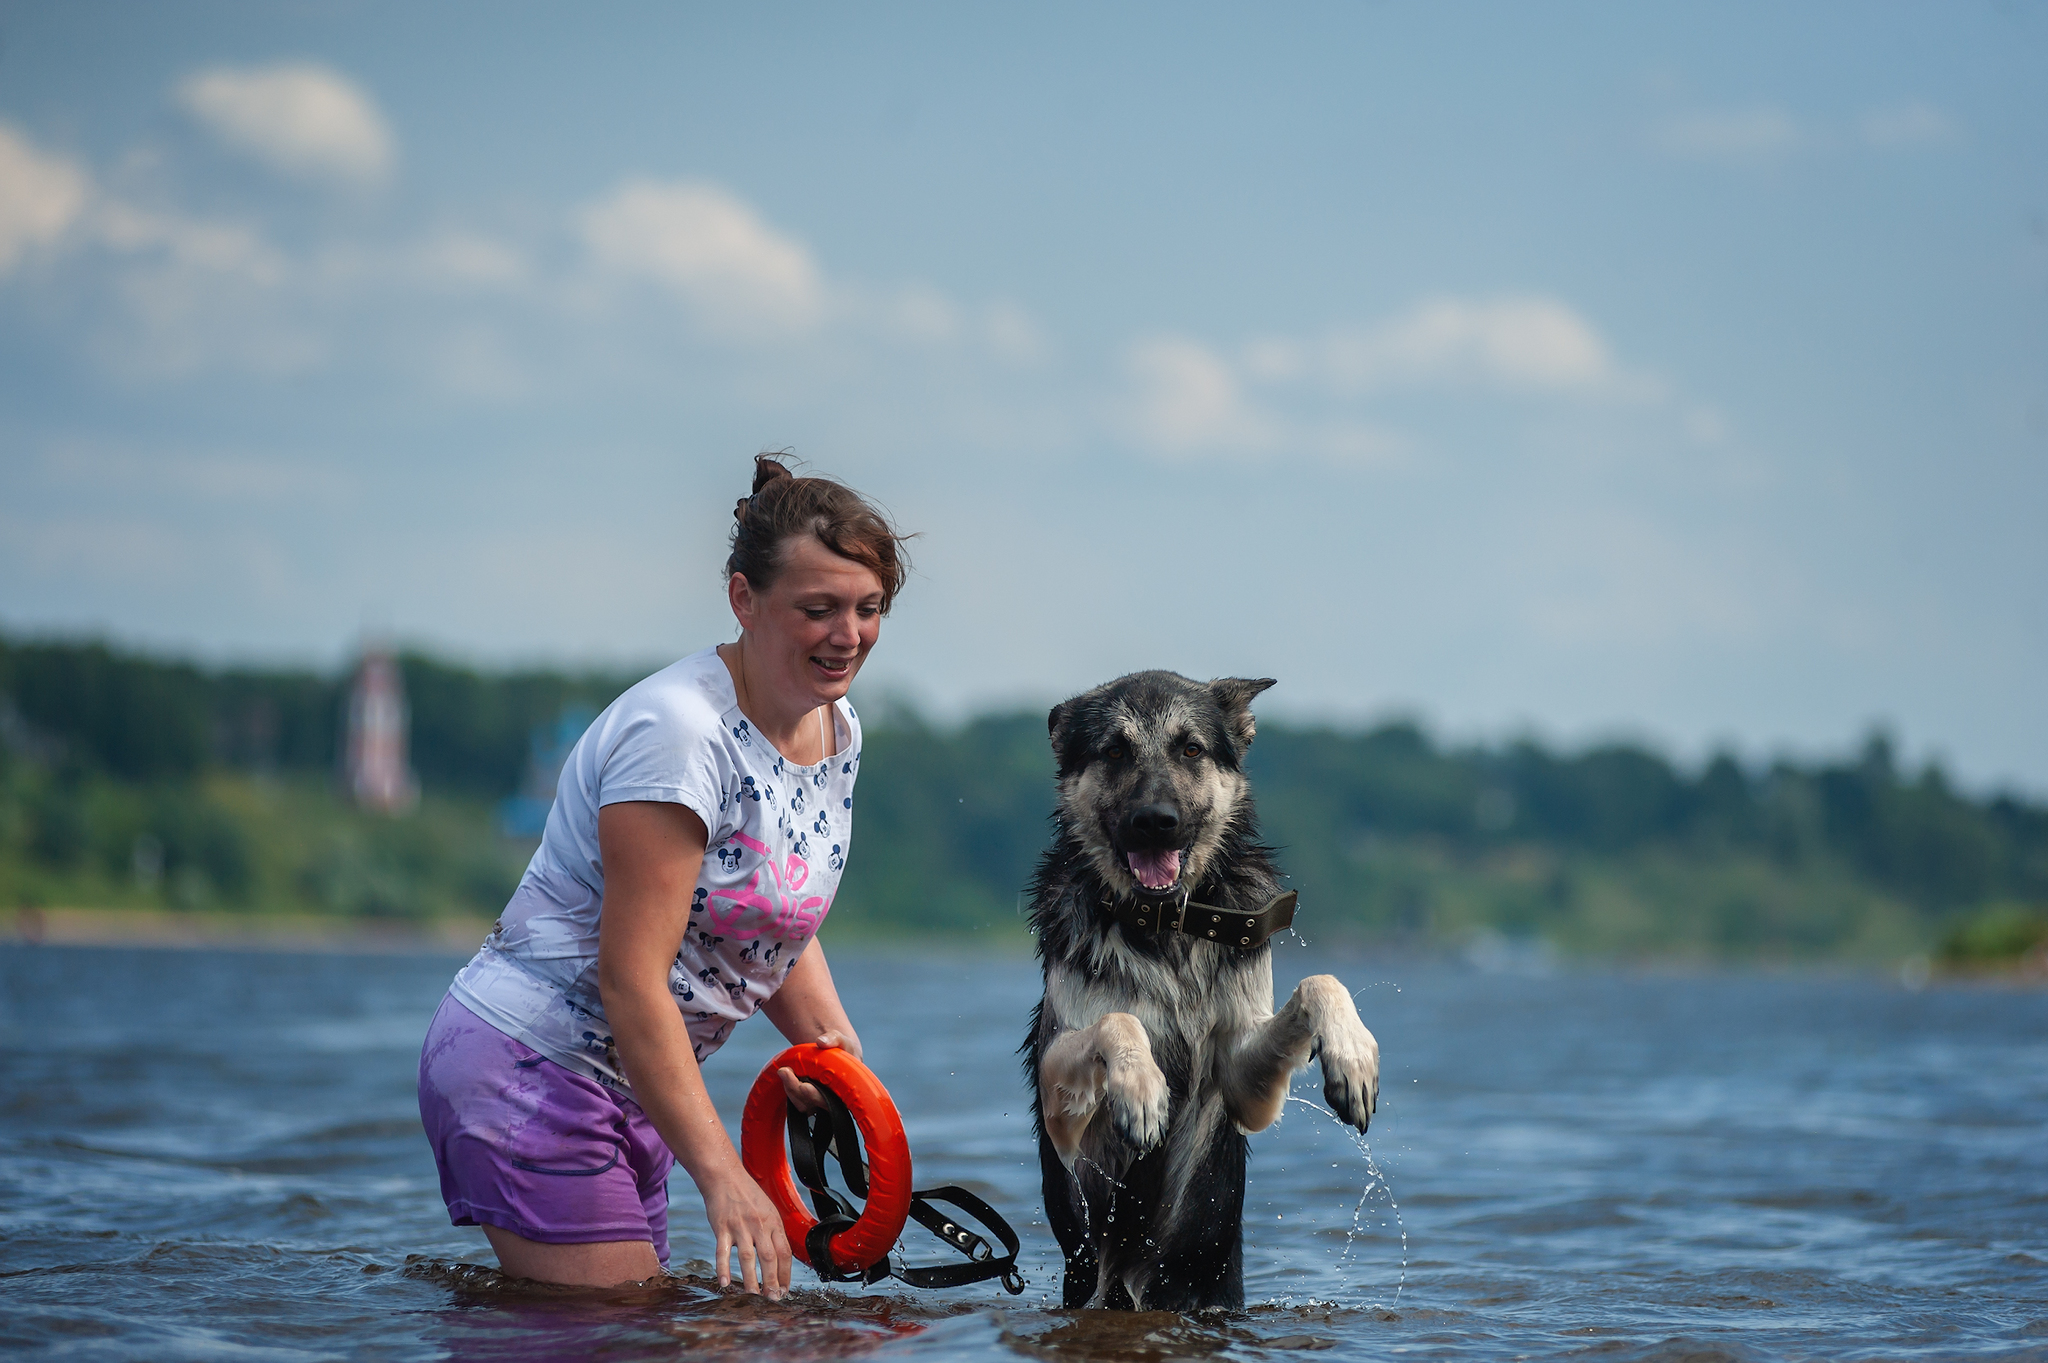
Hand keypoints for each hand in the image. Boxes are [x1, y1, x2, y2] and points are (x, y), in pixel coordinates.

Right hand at [701, 1168, 790, 1298]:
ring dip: (751, 1280)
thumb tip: (780, 1257)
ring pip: (748, 1258)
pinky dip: (723, 1269)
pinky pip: (723, 1252)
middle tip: (773, 1299)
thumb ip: (773, 1231)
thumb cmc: (747, 1194)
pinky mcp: (722, 1228)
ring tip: (754, 1296)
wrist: (724, 1177)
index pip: (784, 1252)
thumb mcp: (768, 1208)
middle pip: (769, 1258)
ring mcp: (740, 1226)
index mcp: (773, 1222)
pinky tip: (725, 1283)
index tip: (784, 1289)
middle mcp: (759, 1225)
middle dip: (772, 1282)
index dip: (786, 1274)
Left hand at [778, 1029, 860, 1113]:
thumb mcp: (843, 1041)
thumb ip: (834, 1039)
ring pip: (802, 1104)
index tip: (803, 1086)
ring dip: (790, 1089)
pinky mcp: (809, 1100)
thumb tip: (821, 1041)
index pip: (830, 1101)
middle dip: (796, 1089)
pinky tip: (786, 1074)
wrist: (839, 1054)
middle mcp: (833, 1100)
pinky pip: (797, 1100)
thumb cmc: (845, 1049)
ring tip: (784, 1070)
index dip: (815, 1096)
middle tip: (784, 1071)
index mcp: (845, 1090)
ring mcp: (820, 1102)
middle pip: (812, 1103)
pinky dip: (789, 1088)